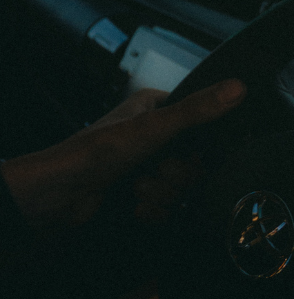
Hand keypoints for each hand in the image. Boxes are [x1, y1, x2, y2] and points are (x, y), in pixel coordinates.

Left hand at [0, 79, 245, 234]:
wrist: (60, 195)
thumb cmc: (96, 153)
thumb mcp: (152, 128)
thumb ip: (196, 111)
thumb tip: (237, 87)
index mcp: (154, 106)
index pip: (203, 124)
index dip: (198, 147)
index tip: (182, 154)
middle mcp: (151, 132)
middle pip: (194, 162)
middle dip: (172, 177)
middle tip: (147, 175)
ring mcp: (145, 163)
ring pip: (180, 187)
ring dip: (159, 196)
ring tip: (133, 191)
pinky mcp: (138, 191)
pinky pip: (166, 206)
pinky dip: (150, 210)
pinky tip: (131, 206)